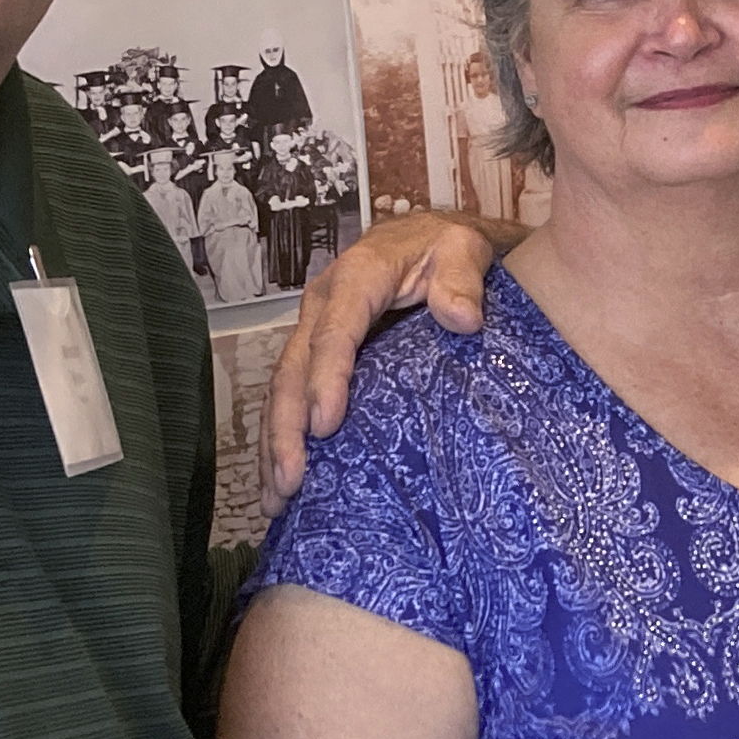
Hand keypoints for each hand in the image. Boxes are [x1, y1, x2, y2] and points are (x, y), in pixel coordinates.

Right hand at [263, 209, 508, 514]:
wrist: (428, 239)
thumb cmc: (444, 248)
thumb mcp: (461, 250)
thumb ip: (461, 279)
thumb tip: (463, 318)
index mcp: (357, 278)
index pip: (335, 332)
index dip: (325, 379)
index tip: (324, 425)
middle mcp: (322, 306)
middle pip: (293, 369)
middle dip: (287, 427)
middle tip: (292, 481)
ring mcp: (312, 331)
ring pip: (281, 390)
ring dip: (275, 445)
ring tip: (277, 498)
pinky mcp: (314, 355)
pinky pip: (290, 398)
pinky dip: (282, 440)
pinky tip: (282, 484)